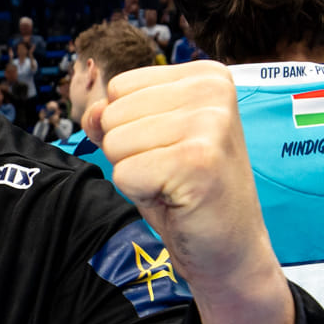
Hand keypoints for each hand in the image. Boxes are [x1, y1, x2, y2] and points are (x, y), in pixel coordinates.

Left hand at [85, 61, 293, 323]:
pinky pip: (124, 174)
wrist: (230, 248)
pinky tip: (178, 199)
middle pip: (113, 113)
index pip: (120, 87)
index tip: (170, 150)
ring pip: (115, 142)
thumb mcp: (146, 142)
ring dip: (136, 173)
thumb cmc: (187, 192)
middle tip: (171, 173)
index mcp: (206, 76)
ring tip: (174, 184)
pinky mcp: (198, 161)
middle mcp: (213, 90)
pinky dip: (141, 194)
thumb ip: (113, 117)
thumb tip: (93, 112)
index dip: (132, 128)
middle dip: (131, 152)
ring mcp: (210, 123)